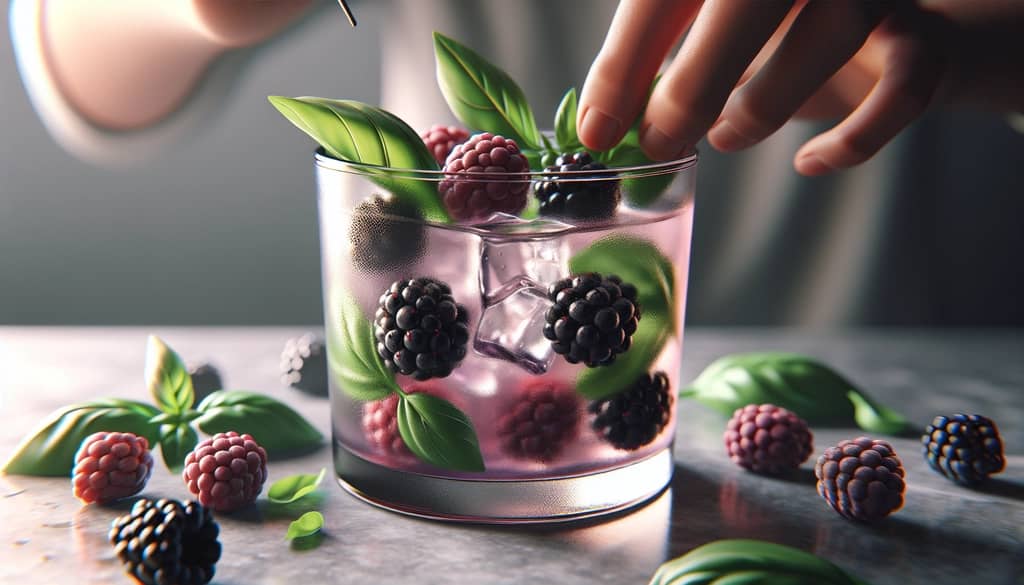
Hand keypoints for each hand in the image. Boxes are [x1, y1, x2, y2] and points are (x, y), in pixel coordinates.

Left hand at [577, 0, 1023, 174]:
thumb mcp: (705, 36)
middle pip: (747, 1)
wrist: (882, 34)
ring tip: (727, 135)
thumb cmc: (769, 38)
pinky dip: (852, 140)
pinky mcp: (918, 38)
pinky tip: (808, 162)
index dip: (625, 63)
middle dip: (693, 85)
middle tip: (660, 139)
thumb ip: (656, 66)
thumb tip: (599, 126)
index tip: (598, 130)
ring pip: (831, 32)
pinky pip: (902, 89)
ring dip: (763, 104)